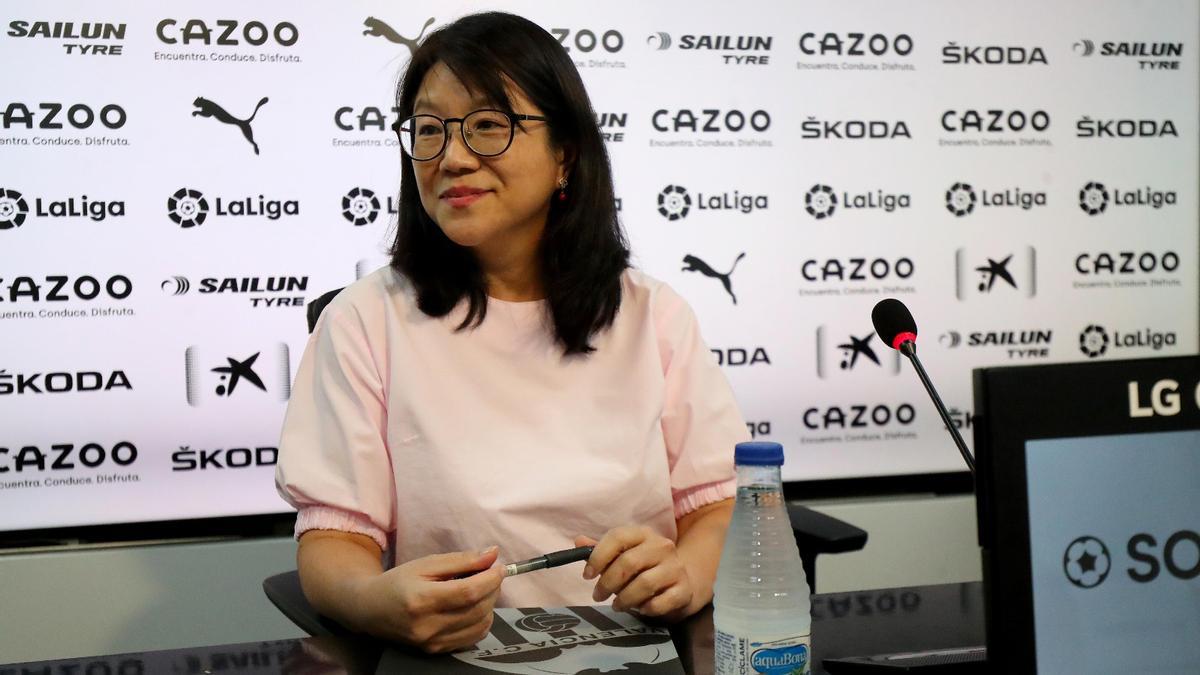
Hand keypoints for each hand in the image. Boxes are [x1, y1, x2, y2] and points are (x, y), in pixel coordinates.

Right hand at [360, 546, 502, 652]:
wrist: (370, 610)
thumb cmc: (398, 582)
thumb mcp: (426, 564)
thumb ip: (461, 560)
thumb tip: (493, 554)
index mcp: (422, 600)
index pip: (468, 592)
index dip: (490, 579)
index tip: (500, 566)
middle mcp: (428, 626)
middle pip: (477, 609)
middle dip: (492, 589)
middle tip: (490, 574)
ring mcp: (432, 642)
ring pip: (480, 625)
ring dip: (490, 604)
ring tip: (480, 589)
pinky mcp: (436, 650)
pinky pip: (473, 637)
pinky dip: (481, 620)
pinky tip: (472, 606)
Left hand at [575, 528, 695, 620]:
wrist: (683, 582)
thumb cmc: (645, 568)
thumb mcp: (623, 555)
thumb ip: (601, 550)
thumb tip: (578, 541)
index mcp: (643, 534)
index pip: (618, 536)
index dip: (598, 556)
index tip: (587, 575)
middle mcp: (662, 546)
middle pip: (628, 562)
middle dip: (608, 583)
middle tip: (598, 596)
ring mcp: (676, 568)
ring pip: (644, 584)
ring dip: (624, 599)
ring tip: (616, 605)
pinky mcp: (684, 590)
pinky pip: (660, 602)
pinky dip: (646, 608)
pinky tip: (640, 609)